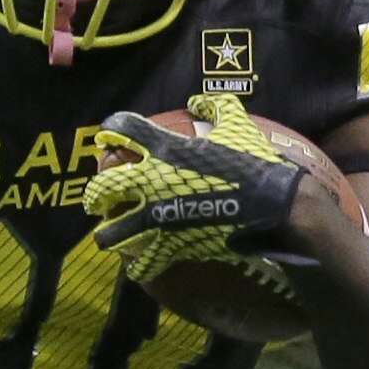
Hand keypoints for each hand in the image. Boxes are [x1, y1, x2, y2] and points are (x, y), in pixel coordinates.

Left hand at [83, 93, 307, 277]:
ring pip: (114, 233)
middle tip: (97, 201)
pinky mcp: (172, 246)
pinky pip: (144, 263)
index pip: (123, 129)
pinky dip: (139, 267)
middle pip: (103, 188)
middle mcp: (153, 183)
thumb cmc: (254, 163)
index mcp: (166, 149)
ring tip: (110, 237)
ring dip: (109, 235)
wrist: (273, 205)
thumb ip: (216, 107)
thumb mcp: (237, 125)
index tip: (105, 138)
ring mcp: (159, 218)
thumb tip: (198, 101)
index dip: (110, 130)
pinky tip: (138, 267)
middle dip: (95, 195)